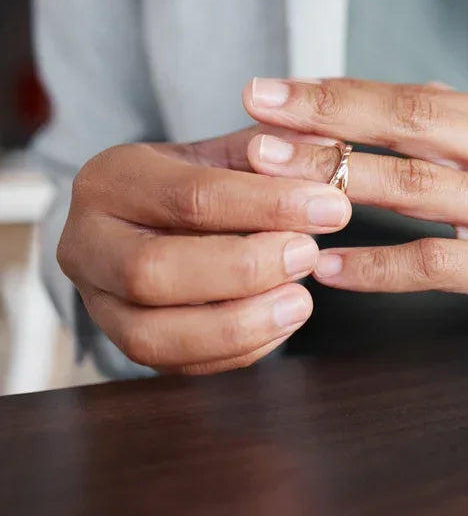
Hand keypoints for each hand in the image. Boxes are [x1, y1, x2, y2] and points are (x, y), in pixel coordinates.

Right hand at [57, 127, 351, 373]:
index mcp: (111, 179)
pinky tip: (283, 323)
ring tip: (301, 301)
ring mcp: (98, 302)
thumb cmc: (204, 182)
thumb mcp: (230, 154)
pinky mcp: (124, 343)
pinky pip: (176, 365)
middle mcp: (87, 243)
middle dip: (244, 270)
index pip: (191, 197)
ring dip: (239, 324)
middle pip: (154, 272)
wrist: (161, 220)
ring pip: (153, 336)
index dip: (268, 205)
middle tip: (309, 255)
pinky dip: (237, 351)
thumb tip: (328, 149)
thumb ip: (276, 151)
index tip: (331, 208)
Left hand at [244, 78, 467, 374]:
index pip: (417, 96)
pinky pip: (437, 265)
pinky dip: (377, 266)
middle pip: (412, 123)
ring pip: (418, 186)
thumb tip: (407, 99)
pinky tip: (329, 268)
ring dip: (338, 181)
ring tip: (271, 181)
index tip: (275, 90)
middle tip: (255, 116)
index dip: (342, 91)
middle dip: (327, 117)